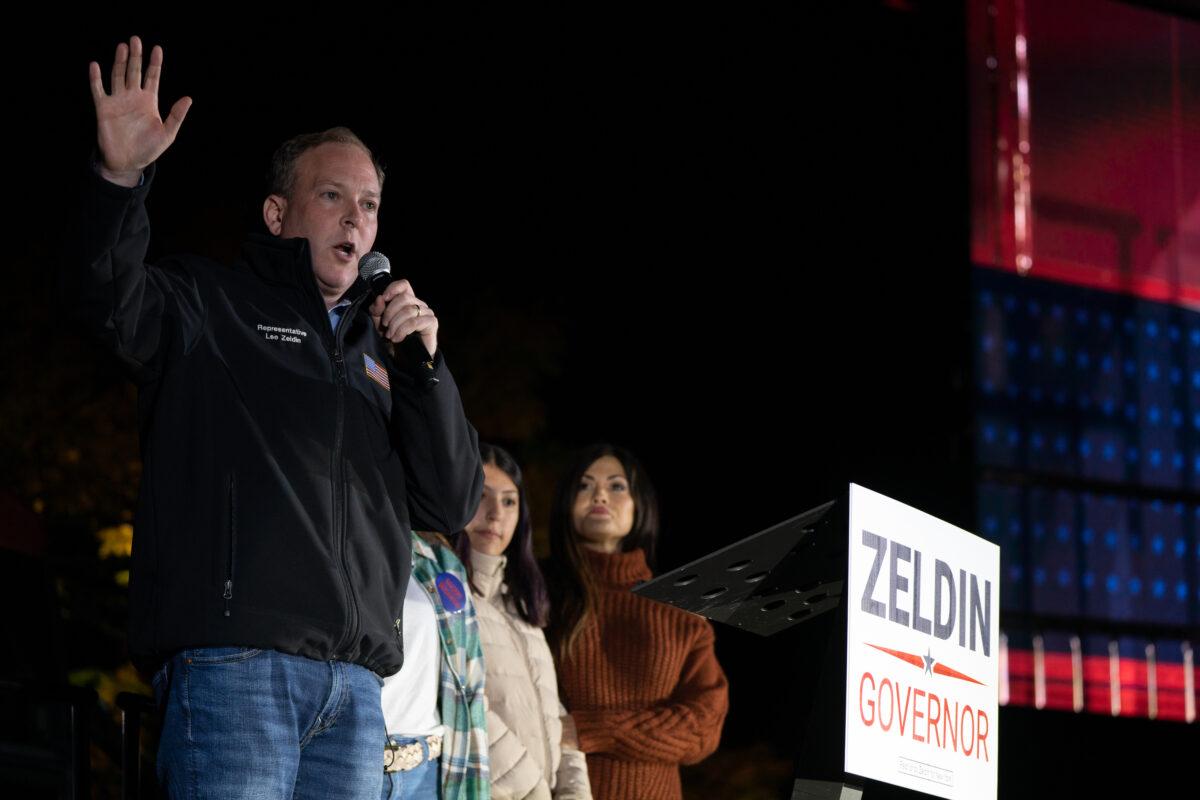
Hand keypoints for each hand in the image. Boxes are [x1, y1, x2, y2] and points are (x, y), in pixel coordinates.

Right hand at [89, 36, 191, 186]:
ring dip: (120, 62)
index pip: (152, 77)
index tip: (157, 48)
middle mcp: (133, 97)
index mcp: (149, 102)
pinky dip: (96, 78)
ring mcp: (118, 101)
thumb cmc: (148, 149)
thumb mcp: (167, 133)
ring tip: (123, 46)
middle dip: (136, 56)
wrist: (127, 163)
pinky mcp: (104, 108)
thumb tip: (189, 98)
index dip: (155, 63)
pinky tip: (95, 65)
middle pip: (134, 71)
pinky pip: (98, 90)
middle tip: (136, 39)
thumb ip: (176, 116)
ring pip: (118, 75)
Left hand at [368, 279, 437, 356]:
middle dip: (390, 312)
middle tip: (385, 326)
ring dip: (395, 324)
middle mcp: (419, 304)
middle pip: (404, 298)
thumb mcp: (380, 324)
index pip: (404, 285)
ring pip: (408, 310)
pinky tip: (398, 338)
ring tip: (391, 336)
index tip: (384, 298)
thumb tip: (380, 298)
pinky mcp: (431, 323)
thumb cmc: (394, 339)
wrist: (406, 360)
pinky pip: (414, 322)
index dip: (393, 288)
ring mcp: (427, 313)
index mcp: (407, 301)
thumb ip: (377, 311)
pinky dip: (403, 330)